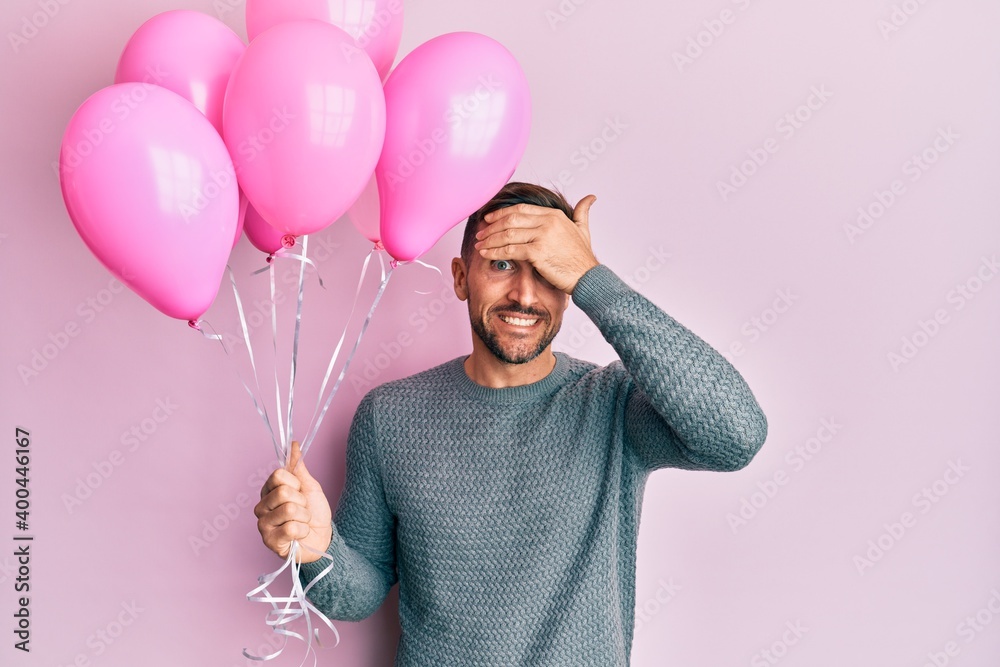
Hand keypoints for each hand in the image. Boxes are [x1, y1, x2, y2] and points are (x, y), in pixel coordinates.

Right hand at [254, 440, 332, 562]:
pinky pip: (291, 528)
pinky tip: (299, 535)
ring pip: (289, 509)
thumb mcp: (309, 486)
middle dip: (302, 502)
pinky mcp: (269, 541)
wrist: (323, 537)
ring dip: (304, 517)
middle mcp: (261, 506)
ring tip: (301, 522)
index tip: (300, 492)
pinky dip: (303, 530)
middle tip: (302, 510)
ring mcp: (263, 524)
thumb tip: (293, 444)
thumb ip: (298, 467)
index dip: (295, 483)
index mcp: (269, 491)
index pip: (278, 475)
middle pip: (283, 492)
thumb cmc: (314, 512)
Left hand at [473, 195, 599, 293]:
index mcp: (554, 215)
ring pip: (508, 234)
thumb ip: (582, 212)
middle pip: (511, 219)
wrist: (588, 277)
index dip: (501, 213)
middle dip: (492, 226)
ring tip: (479, 244)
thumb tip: (590, 198)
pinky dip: (495, 252)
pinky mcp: (538, 252)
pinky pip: (510, 250)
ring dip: (490, 239)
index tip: (489, 218)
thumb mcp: (583, 229)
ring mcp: (543, 236)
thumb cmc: (583, 258)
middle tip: (480, 233)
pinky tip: (486, 254)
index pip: (521, 209)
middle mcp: (548, 222)